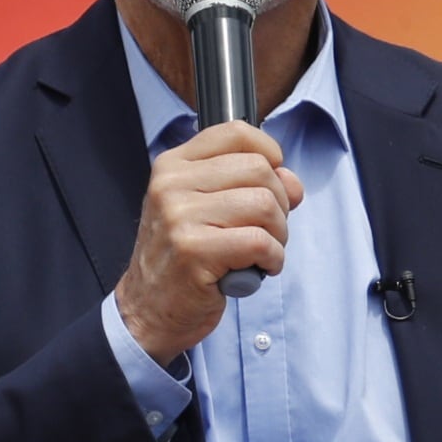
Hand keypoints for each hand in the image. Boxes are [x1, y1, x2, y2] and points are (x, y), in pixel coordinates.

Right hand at [115, 120, 305, 360]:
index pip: (237, 133)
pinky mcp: (193, 251)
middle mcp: (171, 184)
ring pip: (264, 205)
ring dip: (278, 236)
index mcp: (173, 165)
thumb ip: (251, 186)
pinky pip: (260, 242)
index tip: (271, 184)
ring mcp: (178, 216)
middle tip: (265, 232)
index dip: (269, 155)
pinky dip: (272, 260)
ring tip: (260, 253)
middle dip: (279, 205)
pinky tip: (257, 270)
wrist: (148, 308)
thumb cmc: (185, 258)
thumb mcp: (210, 210)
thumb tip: (292, 182)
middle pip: (259, 170)